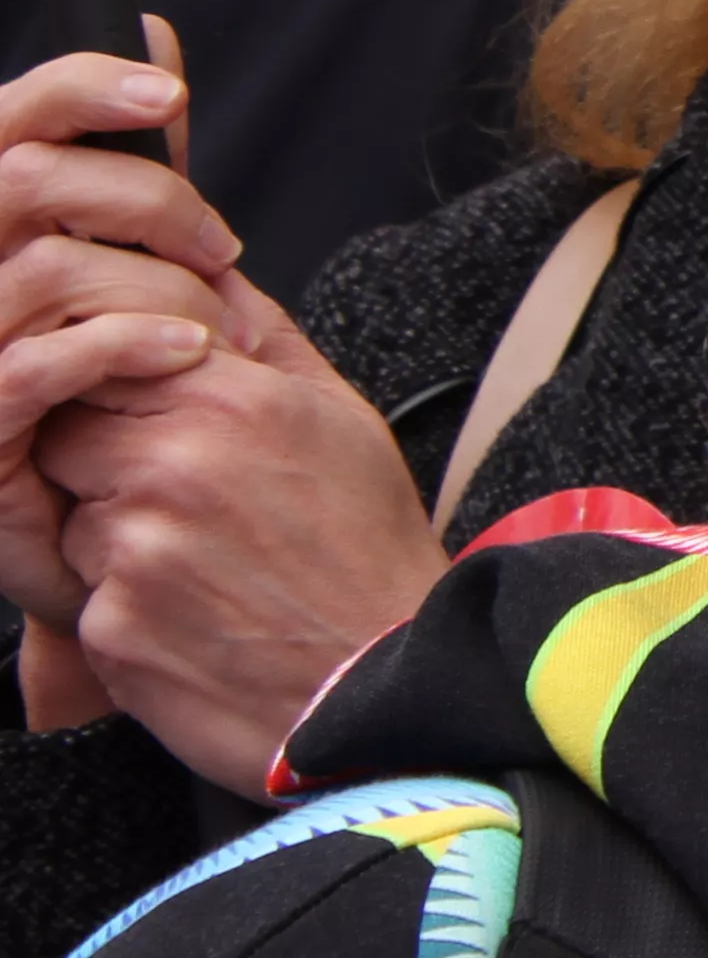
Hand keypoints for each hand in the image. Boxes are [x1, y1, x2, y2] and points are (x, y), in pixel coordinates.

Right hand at [0, 25, 245, 624]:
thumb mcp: (110, 264)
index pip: (5, 119)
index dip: (77, 88)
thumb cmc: (89, 381)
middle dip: (144, 200)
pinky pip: (34, 366)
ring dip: (155, 286)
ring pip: (43, 269)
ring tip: (215, 321)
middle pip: (21, 179)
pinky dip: (127, 348)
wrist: (64, 531)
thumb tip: (155, 38)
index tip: (168, 93)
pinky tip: (189, 355)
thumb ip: (124, 161)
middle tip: (222, 246)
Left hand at [36, 313, 445, 789]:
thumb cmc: (368, 549)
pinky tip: (194, 620)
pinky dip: (126, 611)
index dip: (125, 395)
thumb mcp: (341, 418)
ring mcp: (133, 549)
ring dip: (114, 542)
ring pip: (71, 521)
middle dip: (109, 467)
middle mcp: (172, 464)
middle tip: (185, 505)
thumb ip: (263, 338)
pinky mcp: (110, 627)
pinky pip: (83, 599)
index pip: (106, 357)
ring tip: (202, 569)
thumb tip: (214, 276)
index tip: (160, 428)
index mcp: (230, 399)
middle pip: (67, 436)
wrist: (389, 681)